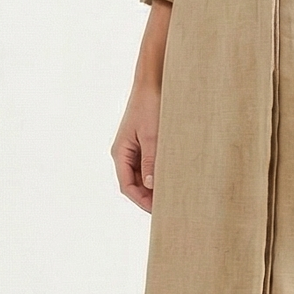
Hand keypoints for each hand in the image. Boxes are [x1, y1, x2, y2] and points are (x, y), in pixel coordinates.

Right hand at [112, 82, 161, 211]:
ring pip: (142, 175)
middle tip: (168, 207)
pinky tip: (172, 177)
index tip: (158, 211)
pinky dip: (158, 172)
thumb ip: (151, 161)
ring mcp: (134, 148)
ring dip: (154, 185)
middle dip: (149, 196)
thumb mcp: (152, 136)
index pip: (127, 186)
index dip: (141, 201)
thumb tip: (151, 186)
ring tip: (172, 194)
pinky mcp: (143, 142)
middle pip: (134, 183)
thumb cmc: (150, 106)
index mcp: (121, 153)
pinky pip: (149, 163)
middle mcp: (124, 153)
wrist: (152, 83)